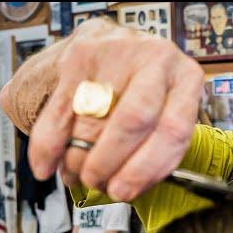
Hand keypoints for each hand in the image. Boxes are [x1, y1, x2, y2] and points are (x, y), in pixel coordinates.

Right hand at [16, 17, 204, 200]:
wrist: (120, 41)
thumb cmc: (149, 86)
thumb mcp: (168, 110)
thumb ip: (157, 147)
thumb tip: (125, 189)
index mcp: (186, 78)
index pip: (173, 129)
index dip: (146, 168)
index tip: (124, 191)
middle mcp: (156, 60)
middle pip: (133, 120)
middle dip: (108, 162)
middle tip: (96, 183)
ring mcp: (118, 53)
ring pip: (93, 116)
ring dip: (78, 157)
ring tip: (76, 175)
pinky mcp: (81, 54)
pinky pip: (60, 108)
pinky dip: (48, 144)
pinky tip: (46, 165)